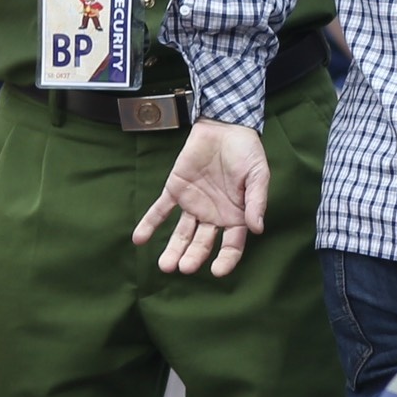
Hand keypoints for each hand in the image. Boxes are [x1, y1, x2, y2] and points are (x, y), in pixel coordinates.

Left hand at [132, 118, 268, 276]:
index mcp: (236, 216)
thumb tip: (257, 228)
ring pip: (181, 233)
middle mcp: (213, 215)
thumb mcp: (258, 175)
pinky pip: (161, 210)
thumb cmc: (247, 151)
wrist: (224, 125)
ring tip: (164, 265)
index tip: (217, 271)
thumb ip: (257, 201)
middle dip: (193, 257)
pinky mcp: (176, 190)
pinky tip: (139, 239)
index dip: (226, 260)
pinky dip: (149, 224)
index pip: (232, 246)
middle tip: (183, 268)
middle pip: (202, 244)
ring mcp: (193, 204)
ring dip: (172, 249)